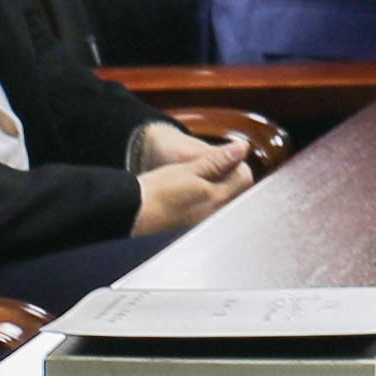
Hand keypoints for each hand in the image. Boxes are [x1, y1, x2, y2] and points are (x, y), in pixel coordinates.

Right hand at [131, 126, 256, 234]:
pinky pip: (210, 207)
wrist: (131, 214)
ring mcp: (204, 222)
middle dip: (228, 174)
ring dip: (217, 184)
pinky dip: (205, 196)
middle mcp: (215, 214)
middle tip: (206, 165)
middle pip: (236, 189)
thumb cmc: (157, 192)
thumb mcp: (189, 169)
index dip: (235, 161)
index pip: (244, 176)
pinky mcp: (193, 226)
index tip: (220, 155)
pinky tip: (189, 192)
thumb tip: (241, 149)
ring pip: (223, 198)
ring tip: (194, 177)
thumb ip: (218, 160)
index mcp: (216, 198)